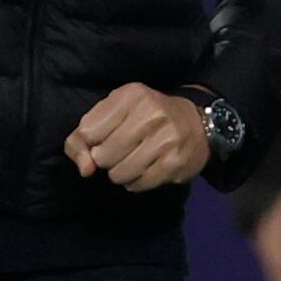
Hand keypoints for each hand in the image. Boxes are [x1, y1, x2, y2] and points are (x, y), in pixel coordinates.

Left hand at [65, 84, 208, 191]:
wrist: (196, 123)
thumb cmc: (146, 116)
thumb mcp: (113, 113)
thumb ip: (84, 137)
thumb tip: (85, 169)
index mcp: (131, 96)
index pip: (88, 132)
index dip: (88, 143)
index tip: (100, 140)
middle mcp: (150, 114)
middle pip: (103, 156)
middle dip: (105, 160)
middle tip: (120, 151)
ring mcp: (166, 140)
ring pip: (119, 174)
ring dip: (120, 173)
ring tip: (132, 160)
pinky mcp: (175, 163)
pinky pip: (138, 184)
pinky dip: (136, 182)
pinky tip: (145, 169)